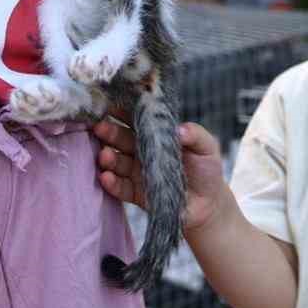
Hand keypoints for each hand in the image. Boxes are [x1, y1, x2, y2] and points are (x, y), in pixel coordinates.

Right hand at [94, 119, 229, 231]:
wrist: (208, 204)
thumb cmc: (206, 169)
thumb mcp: (207, 147)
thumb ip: (196, 135)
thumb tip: (180, 130)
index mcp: (156, 134)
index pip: (136, 119)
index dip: (124, 111)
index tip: (110, 103)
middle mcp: (142, 150)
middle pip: (122, 139)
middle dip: (109, 133)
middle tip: (99, 128)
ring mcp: (137, 172)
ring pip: (118, 162)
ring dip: (109, 158)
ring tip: (104, 155)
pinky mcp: (137, 194)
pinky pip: (121, 188)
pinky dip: (112, 183)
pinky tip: (106, 177)